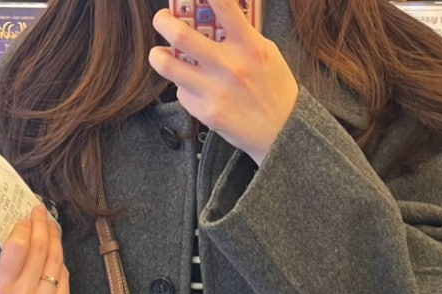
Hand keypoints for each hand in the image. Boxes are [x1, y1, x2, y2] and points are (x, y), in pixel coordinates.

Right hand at [0, 204, 69, 293]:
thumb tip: (15, 224)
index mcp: (0, 289)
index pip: (19, 247)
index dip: (25, 227)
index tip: (26, 215)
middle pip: (41, 250)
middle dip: (42, 225)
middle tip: (41, 212)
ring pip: (56, 261)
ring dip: (55, 239)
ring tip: (50, 225)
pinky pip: (64, 276)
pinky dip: (59, 261)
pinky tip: (54, 250)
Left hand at [149, 0, 298, 164]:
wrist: (282, 133)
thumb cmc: (276, 91)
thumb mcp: (267, 53)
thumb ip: (242, 35)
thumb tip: (214, 18)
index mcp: (249, 46)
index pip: (223, 5)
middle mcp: (230, 66)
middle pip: (180, 35)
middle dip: (163, 21)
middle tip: (161, 20)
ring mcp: (216, 91)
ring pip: (168, 66)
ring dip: (158, 56)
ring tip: (160, 54)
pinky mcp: (207, 113)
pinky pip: (182, 93)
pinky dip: (184, 87)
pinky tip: (192, 87)